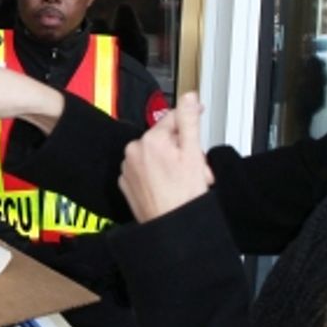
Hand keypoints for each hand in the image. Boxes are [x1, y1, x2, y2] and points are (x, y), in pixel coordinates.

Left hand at [118, 93, 212, 222]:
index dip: (190, 119)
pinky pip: (145, 171)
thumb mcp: (193, 154)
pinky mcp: (127, 185)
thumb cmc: (182, 198)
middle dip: (182, 149)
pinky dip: (158, 175)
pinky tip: (170, 187)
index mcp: (150, 140)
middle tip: (197, 167)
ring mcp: (128, 169)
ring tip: (184, 180)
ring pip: (155, 155)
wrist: (172, 229)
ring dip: (171, 162)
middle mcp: (134, 152)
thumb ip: (189, 121)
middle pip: (164, 138)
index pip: (173, 118)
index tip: (199, 115)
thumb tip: (189, 98)